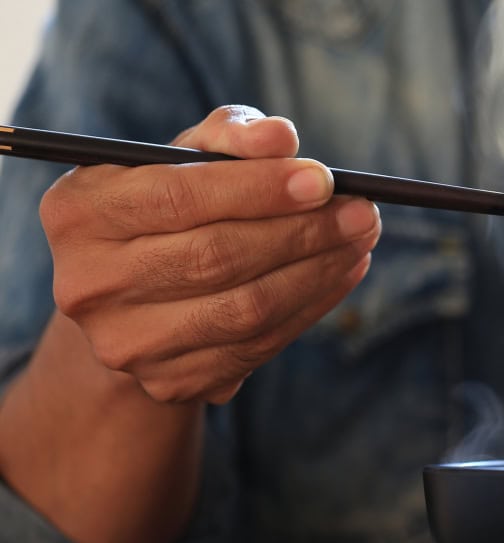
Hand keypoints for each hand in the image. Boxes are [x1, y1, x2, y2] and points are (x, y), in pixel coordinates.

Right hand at [39, 105, 379, 403]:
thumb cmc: (167, 209)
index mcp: (77, 212)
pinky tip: (342, 273)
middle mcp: (88, 284)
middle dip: (302, 232)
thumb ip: (229, 138)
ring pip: (245, 308)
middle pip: (215, 257)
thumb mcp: (183, 159)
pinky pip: (259, 345)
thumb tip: (281, 137)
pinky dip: (311, 306)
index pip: (176, 195)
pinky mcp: (170, 381)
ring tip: (361, 239)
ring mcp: (126, 343)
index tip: (324, 180)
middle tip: (362, 212)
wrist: (136, 301)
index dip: (258, 188)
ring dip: (318, 272)